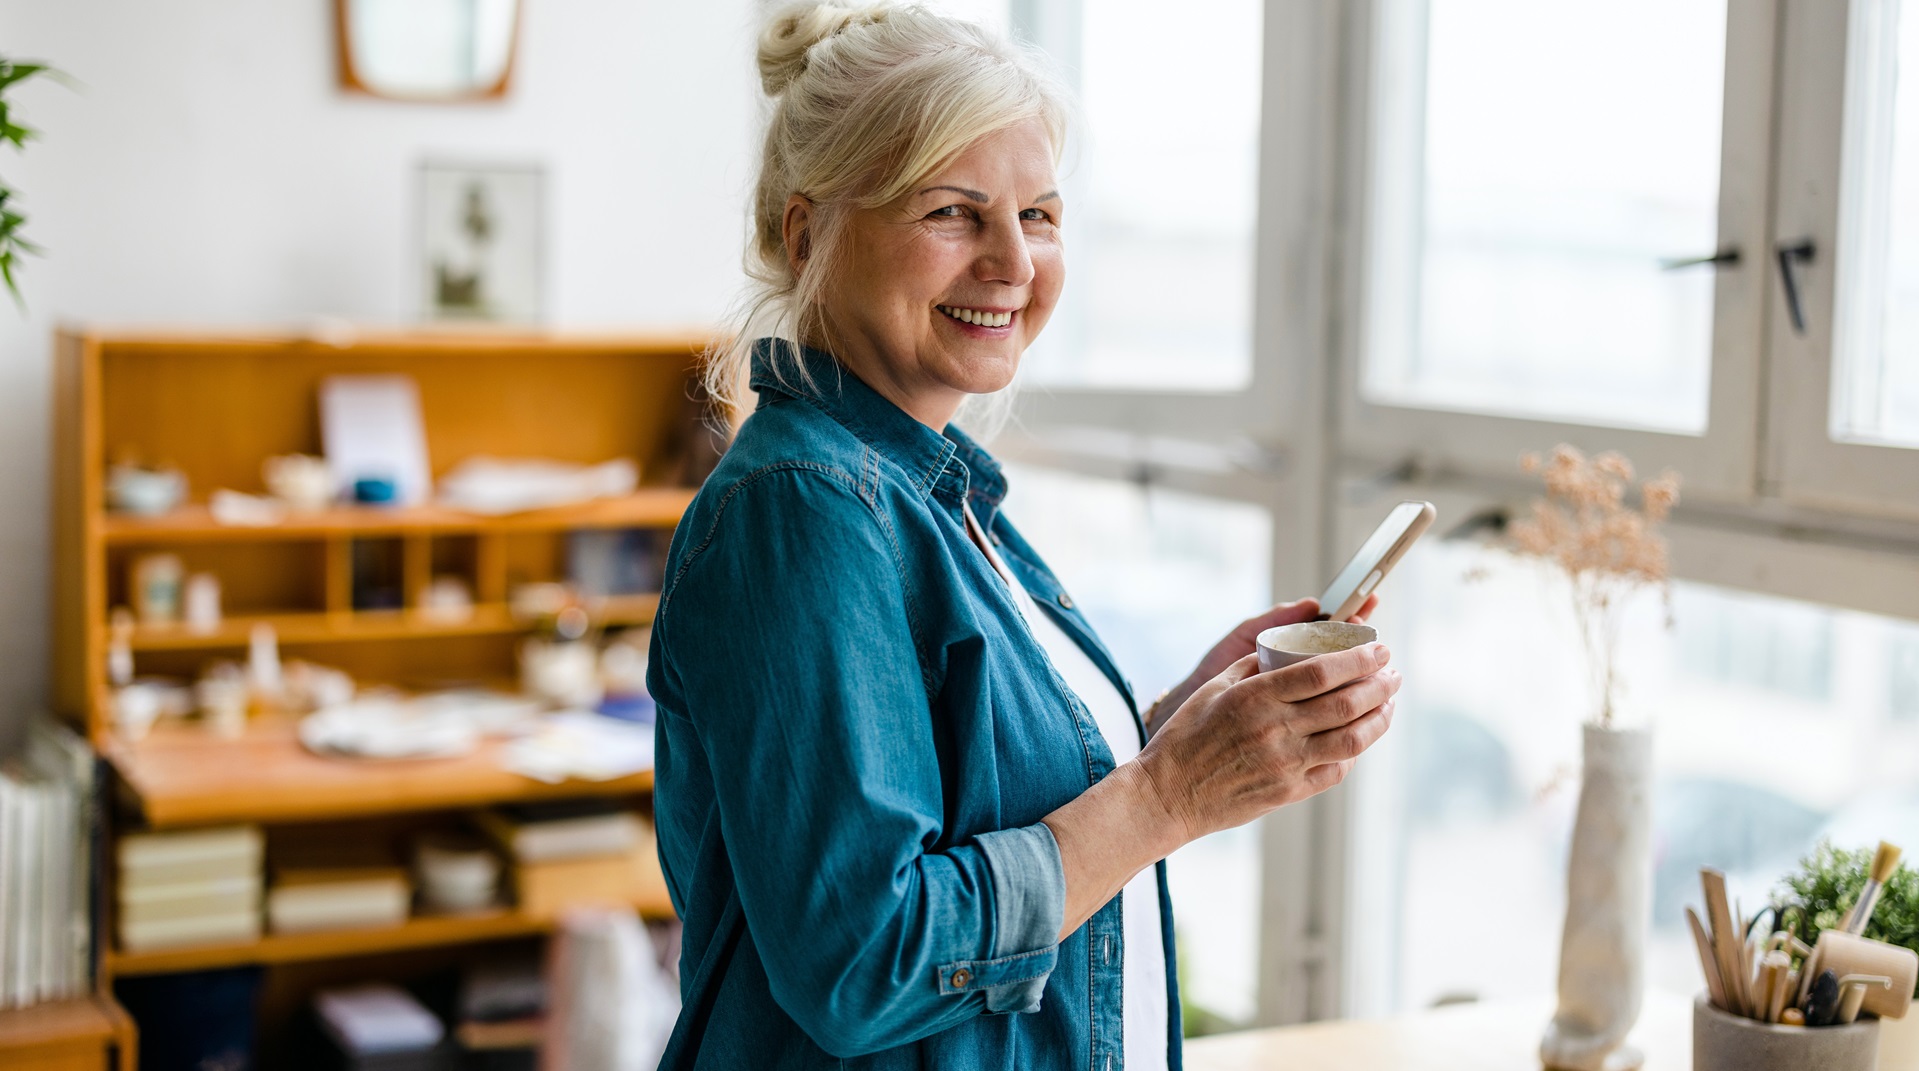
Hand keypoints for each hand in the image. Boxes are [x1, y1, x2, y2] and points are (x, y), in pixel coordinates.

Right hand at [1133, 642, 1399, 841]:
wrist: (1168, 795)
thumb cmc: (1185, 738)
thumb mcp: (1212, 689)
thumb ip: (1253, 666)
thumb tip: (1289, 648)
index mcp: (1255, 699)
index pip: (1321, 672)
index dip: (1358, 659)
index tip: (1378, 648)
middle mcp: (1275, 731)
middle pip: (1345, 703)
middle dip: (1380, 684)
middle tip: (1392, 672)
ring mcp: (1285, 766)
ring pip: (1351, 739)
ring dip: (1379, 718)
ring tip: (1389, 702)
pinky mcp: (1289, 793)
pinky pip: (1336, 771)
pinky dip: (1356, 751)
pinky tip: (1361, 736)